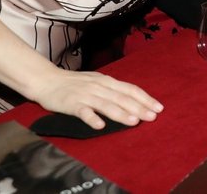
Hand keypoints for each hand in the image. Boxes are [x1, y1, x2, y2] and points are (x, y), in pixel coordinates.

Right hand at [31, 68, 163, 129]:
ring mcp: (85, 95)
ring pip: (106, 104)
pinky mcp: (71, 103)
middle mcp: (99, 87)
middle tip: (153, 117)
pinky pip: (83, 111)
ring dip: (121, 113)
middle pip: (122, 98)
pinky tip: (100, 126)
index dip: (145, 98)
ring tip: (134, 122)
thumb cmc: (75, 83)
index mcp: (107, 81)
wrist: (47, 80)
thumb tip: (134, 100)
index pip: (130, 89)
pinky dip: (92, 118)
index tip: (159, 108)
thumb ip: (113, 90)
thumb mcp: (97, 82)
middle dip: (139, 107)